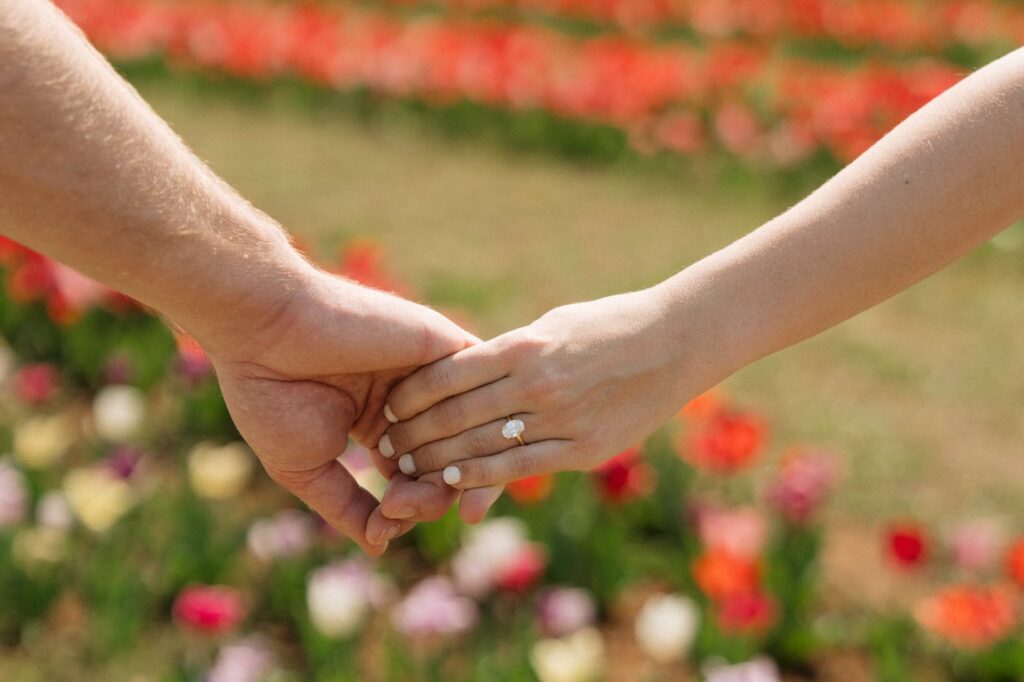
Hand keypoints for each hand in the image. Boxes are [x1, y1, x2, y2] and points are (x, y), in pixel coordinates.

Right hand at [197, 266, 476, 555]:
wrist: (266, 328)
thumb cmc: (273, 397)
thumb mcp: (307, 469)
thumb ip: (349, 508)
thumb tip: (383, 546)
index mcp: (379, 425)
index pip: (420, 477)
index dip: (413, 506)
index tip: (385, 516)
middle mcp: (409, 401)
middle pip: (449, 460)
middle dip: (430, 494)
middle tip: (396, 503)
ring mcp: (428, 374)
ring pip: (470, 430)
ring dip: (449, 465)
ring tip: (414, 482)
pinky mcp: (444, 346)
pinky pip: (482, 389)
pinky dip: (471, 422)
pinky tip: (446, 445)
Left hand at [376, 288, 700, 514]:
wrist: (676, 342)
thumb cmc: (608, 325)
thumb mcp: (553, 325)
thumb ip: (509, 353)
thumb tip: (462, 371)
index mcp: (526, 345)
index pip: (450, 374)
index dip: (413, 395)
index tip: (391, 406)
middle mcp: (539, 383)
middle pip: (458, 416)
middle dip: (414, 434)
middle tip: (385, 446)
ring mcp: (562, 420)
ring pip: (482, 448)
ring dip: (437, 462)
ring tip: (407, 469)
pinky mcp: (584, 450)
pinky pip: (520, 469)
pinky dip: (480, 478)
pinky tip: (454, 483)